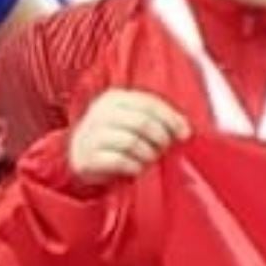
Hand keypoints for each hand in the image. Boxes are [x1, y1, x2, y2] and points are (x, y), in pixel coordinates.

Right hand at [68, 90, 190, 185]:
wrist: (80, 154)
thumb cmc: (116, 136)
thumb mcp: (133, 120)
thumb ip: (158, 119)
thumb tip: (185, 130)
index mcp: (114, 98)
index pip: (149, 103)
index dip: (171, 119)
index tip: (184, 135)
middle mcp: (101, 113)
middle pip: (143, 123)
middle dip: (161, 138)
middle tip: (164, 149)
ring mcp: (92, 135)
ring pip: (132, 142)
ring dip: (149, 154)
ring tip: (149, 158)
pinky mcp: (88, 158)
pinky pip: (121, 161)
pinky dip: (135, 167)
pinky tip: (137, 168)